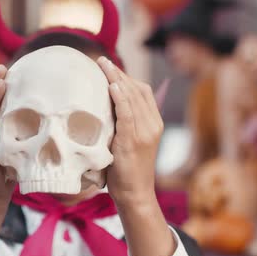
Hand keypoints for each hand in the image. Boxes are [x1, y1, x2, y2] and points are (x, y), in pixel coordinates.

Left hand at [97, 57, 163, 205]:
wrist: (135, 194)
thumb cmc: (127, 170)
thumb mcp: (129, 142)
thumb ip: (124, 124)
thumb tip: (104, 108)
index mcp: (154, 123)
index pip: (143, 91)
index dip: (126, 76)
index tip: (109, 67)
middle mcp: (153, 125)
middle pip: (137, 90)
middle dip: (119, 73)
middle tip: (102, 61)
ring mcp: (145, 133)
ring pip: (132, 97)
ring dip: (116, 78)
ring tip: (102, 65)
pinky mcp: (133, 141)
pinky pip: (127, 114)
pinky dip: (120, 97)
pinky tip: (111, 85)